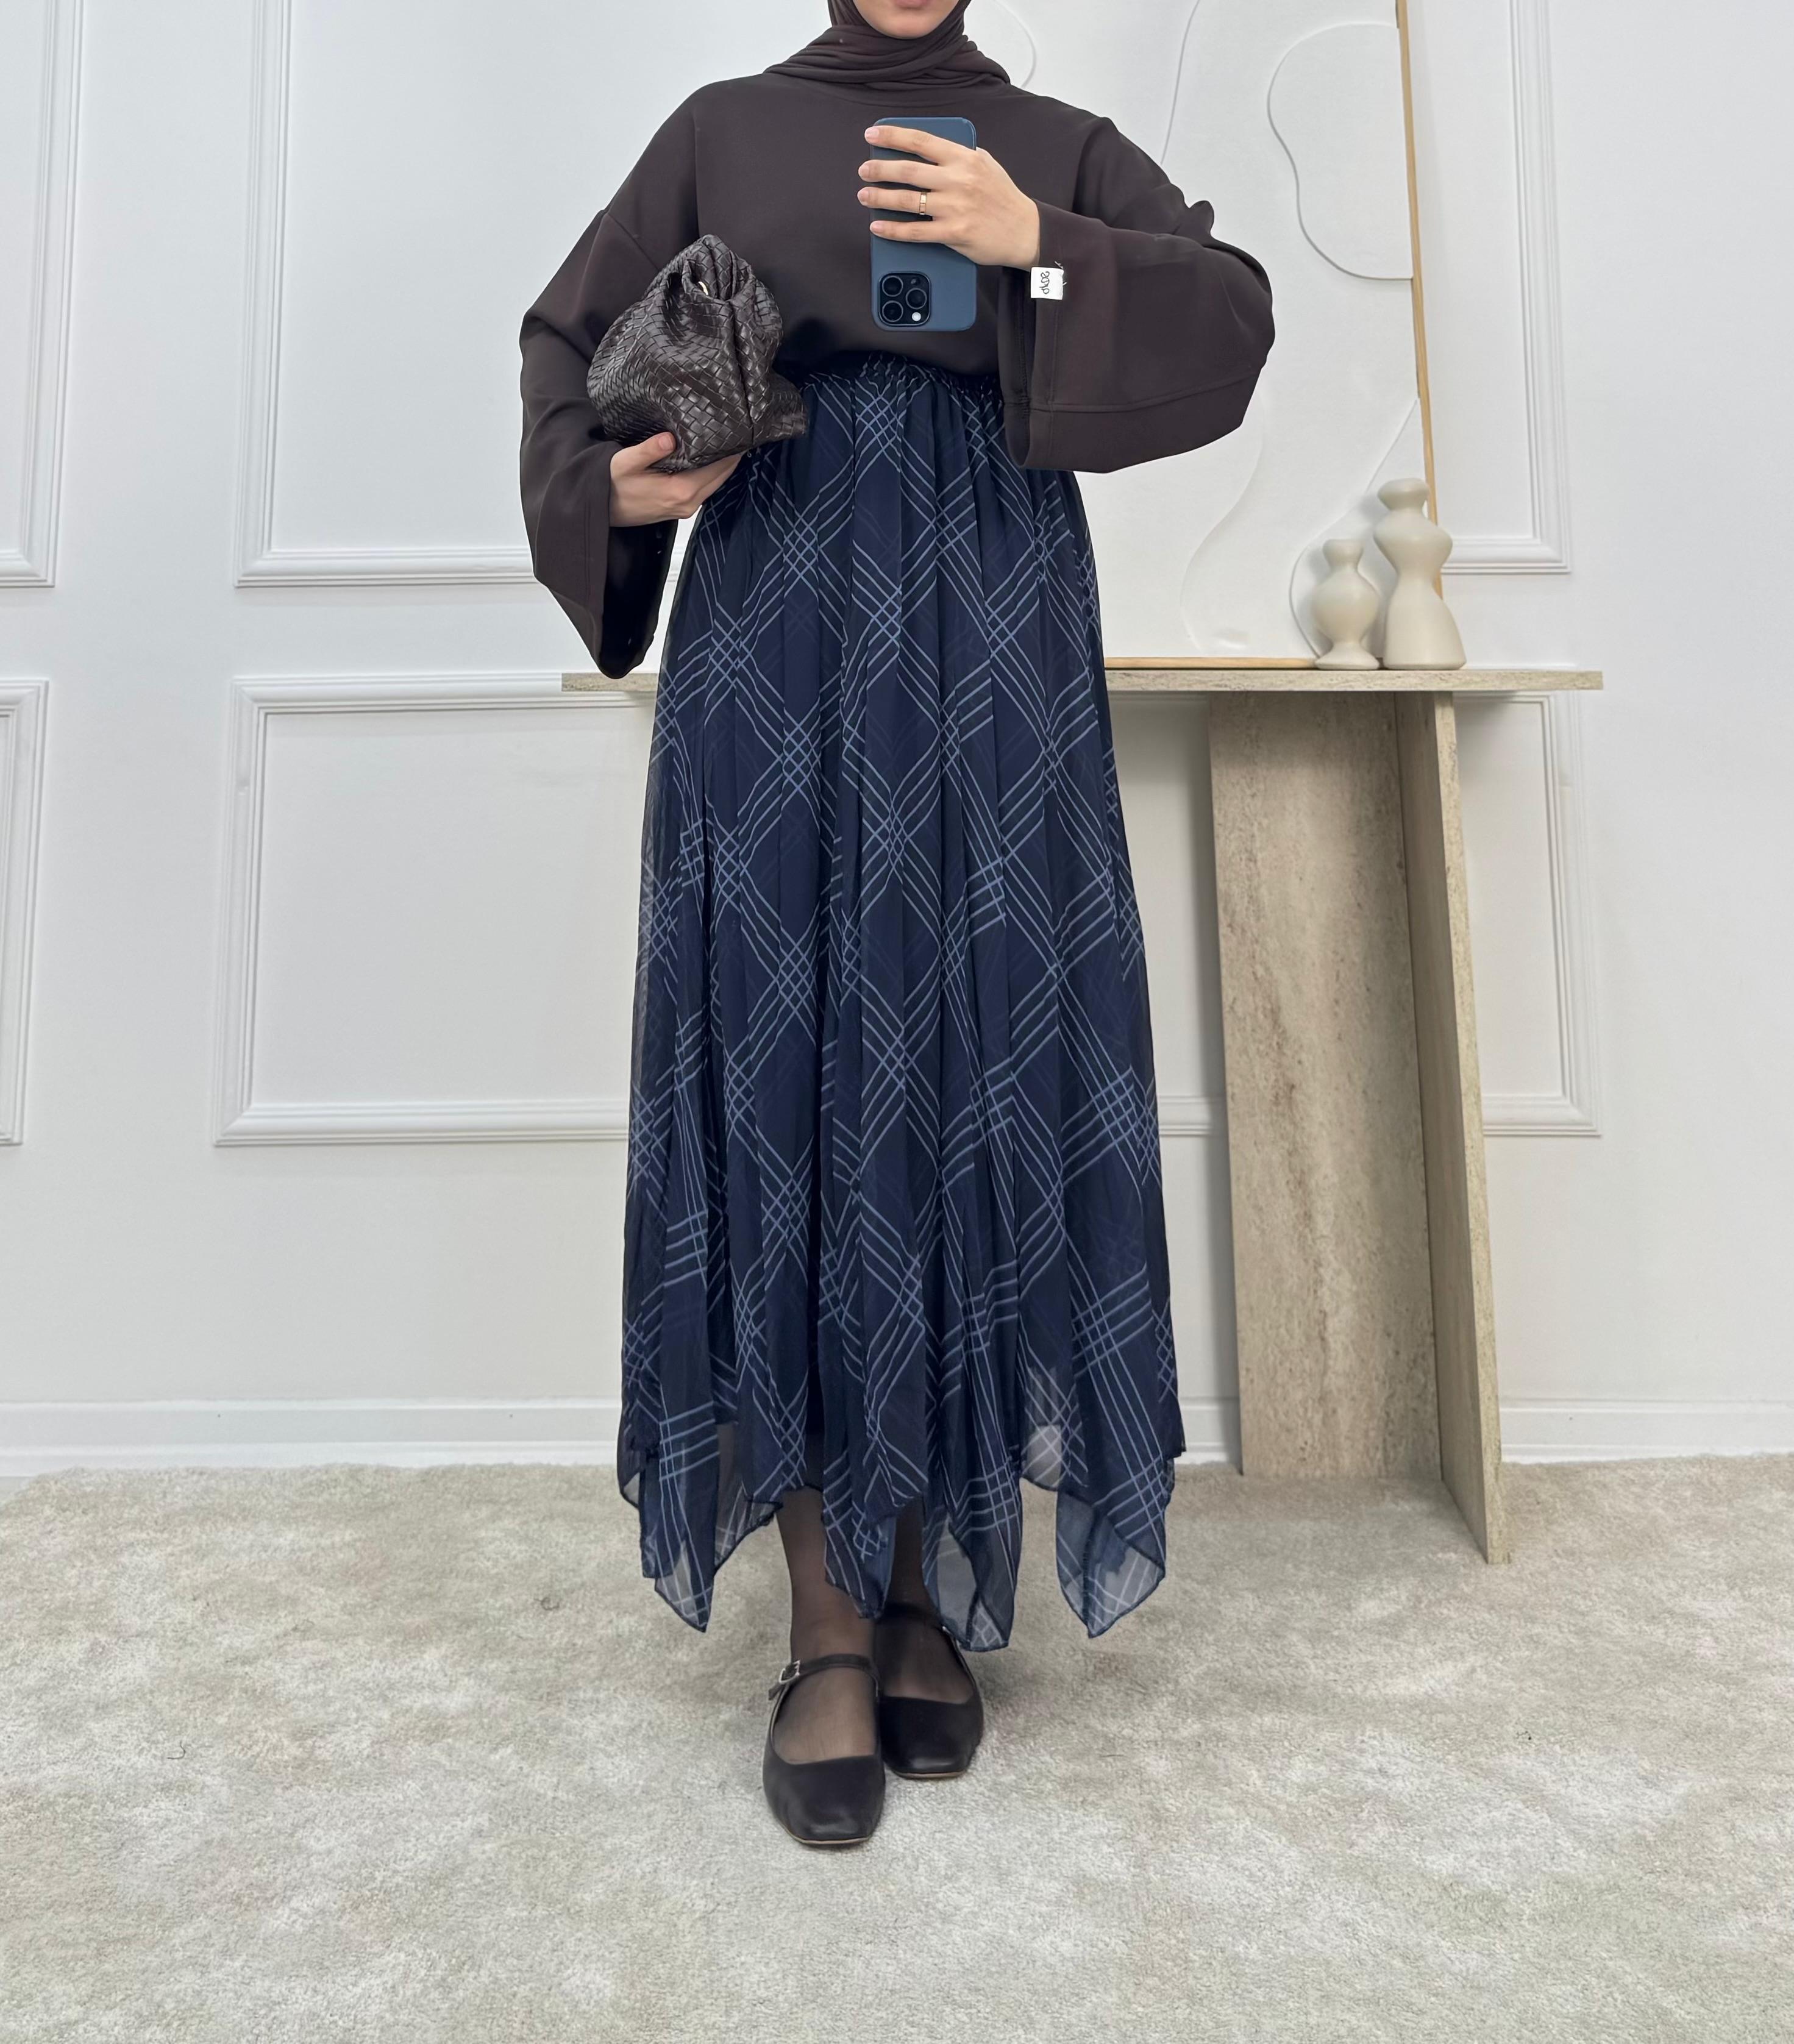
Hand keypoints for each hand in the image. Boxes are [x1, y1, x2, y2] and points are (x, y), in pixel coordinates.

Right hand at [609, 434, 742, 526]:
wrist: (600, 508)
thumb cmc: (611, 484)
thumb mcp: (626, 462)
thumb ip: (649, 450)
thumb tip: (670, 438)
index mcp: (681, 490)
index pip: (718, 468)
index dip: (731, 449)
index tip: (739, 429)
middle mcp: (688, 502)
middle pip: (722, 477)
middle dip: (732, 456)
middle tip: (739, 430)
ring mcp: (686, 507)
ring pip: (715, 484)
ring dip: (723, 465)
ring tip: (729, 440)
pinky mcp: (680, 507)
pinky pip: (705, 488)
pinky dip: (712, 473)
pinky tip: (711, 458)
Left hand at [857, 124, 1041, 269]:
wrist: (1025, 230)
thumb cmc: (1002, 197)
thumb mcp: (985, 164)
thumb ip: (958, 155)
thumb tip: (928, 149)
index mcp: (963, 158)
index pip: (921, 141)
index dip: (893, 136)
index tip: (873, 134)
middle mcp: (958, 180)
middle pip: (908, 170)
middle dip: (879, 169)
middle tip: (864, 170)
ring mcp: (955, 208)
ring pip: (908, 200)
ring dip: (880, 198)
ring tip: (865, 196)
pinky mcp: (954, 233)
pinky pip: (915, 232)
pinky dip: (893, 229)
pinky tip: (878, 226)